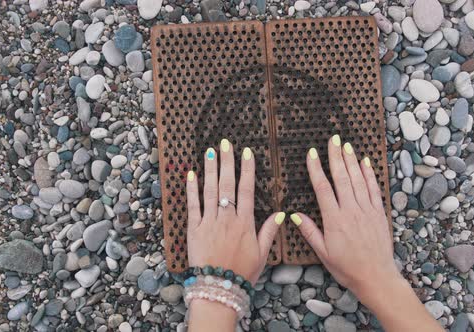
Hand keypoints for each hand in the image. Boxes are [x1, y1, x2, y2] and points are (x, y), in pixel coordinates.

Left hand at [186, 139, 282, 283]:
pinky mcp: (193, 229)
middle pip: (227, 184)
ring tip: (210, 151)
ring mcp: (209, 222)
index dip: (247, 169)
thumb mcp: (262, 254)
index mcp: (245, 223)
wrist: (218, 288)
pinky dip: (191, 189)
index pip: (247, 189)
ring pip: (210, 190)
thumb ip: (269, 231)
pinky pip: (192, 205)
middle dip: (227, 162)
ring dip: (210, 169)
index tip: (247, 153)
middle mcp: (227, 218)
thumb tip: (281, 214)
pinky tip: (191, 174)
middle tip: (225, 143)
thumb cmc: (242, 273)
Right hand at [291, 135, 400, 302]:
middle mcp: (351, 211)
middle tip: (332, 139)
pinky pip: (373, 189)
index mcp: (334, 220)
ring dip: (351, 161)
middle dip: (336, 156)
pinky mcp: (379, 213)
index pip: (322, 188)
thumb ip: (309, 231)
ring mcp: (367, 210)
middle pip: (342, 178)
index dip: (316, 169)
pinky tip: (365, 162)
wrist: (376, 277)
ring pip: (358, 180)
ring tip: (346, 145)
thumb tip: (293, 215)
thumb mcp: (322, 253)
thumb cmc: (347, 268)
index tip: (311, 153)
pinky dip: (369, 174)